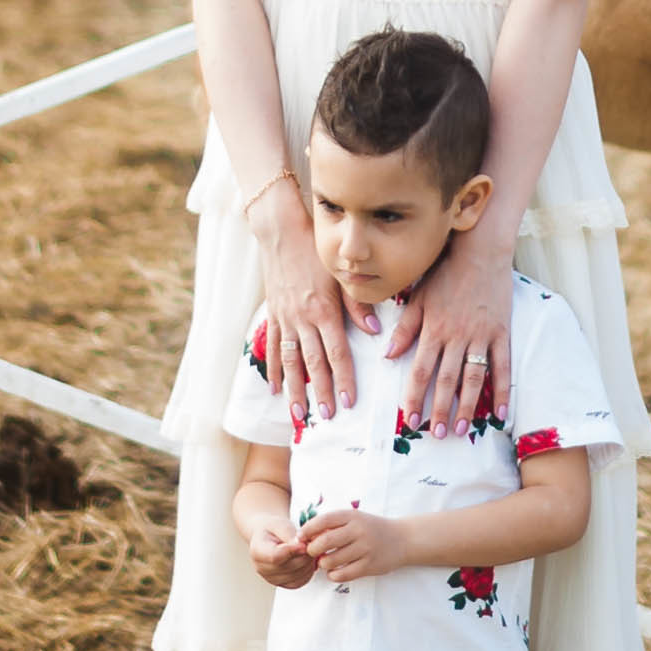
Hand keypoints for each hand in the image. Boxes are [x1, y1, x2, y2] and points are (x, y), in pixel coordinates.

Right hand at [245, 523, 317, 588]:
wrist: (270, 536)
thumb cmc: (273, 529)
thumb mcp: (279, 524)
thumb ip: (289, 533)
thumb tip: (301, 546)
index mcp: (257, 551)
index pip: (275, 557)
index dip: (292, 551)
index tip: (304, 544)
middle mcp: (262, 568)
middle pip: (290, 567)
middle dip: (304, 555)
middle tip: (309, 543)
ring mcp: (272, 579)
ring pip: (299, 575)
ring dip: (308, 562)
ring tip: (307, 549)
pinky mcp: (284, 584)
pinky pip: (302, 581)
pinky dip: (309, 570)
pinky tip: (307, 559)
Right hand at [251, 186, 357, 422]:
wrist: (281, 234)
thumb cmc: (317, 252)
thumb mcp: (340, 276)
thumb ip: (357, 304)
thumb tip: (375, 330)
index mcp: (324, 311)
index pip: (337, 353)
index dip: (344, 379)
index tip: (349, 401)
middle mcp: (303, 319)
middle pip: (314, 363)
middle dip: (321, 392)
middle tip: (327, 416)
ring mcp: (286, 319)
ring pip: (291, 361)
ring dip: (295, 389)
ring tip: (299, 413)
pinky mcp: (274, 315)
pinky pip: (274, 348)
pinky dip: (275, 370)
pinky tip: (275, 389)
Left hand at [298, 506, 407, 587]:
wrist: (402, 539)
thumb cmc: (371, 528)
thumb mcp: (355, 519)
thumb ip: (333, 525)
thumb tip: (304, 537)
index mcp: (352, 516)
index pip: (323, 521)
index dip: (307, 530)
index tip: (300, 537)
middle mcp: (358, 531)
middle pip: (324, 542)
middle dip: (312, 549)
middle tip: (312, 553)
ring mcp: (365, 549)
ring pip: (332, 560)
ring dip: (323, 564)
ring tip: (325, 562)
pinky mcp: (370, 565)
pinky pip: (343, 574)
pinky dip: (333, 575)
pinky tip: (334, 572)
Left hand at [381, 223, 511, 435]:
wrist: (480, 251)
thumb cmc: (444, 273)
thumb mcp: (417, 298)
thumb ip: (404, 329)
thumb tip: (386, 356)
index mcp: (433, 328)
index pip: (421, 369)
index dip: (414, 396)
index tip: (410, 419)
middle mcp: (456, 336)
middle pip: (446, 379)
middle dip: (439, 409)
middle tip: (434, 434)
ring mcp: (481, 335)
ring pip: (473, 378)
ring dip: (467, 406)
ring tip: (459, 429)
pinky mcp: (502, 333)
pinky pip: (503, 366)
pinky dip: (502, 390)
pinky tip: (500, 413)